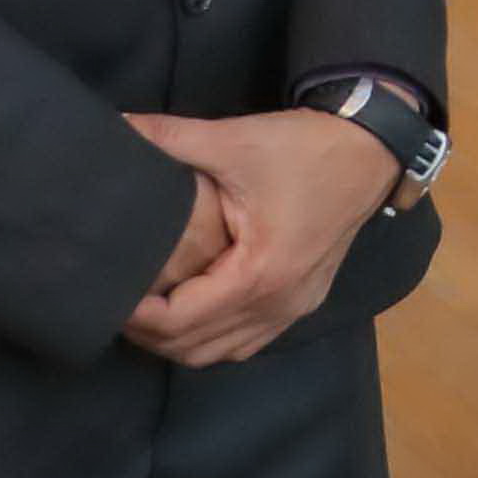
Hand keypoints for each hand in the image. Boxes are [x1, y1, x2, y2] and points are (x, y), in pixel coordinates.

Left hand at [118, 103, 399, 367]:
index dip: (135, 315)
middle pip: (194, 349)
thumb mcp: (233, 140)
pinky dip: (212, 337)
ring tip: (147, 307)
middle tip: (115, 300)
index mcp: (259, 274)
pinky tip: (192, 310)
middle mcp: (278, 303)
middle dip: (149, 333)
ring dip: (179, 340)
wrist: (370, 150)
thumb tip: (115, 125)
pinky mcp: (302, 301)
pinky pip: (246, 341)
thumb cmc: (305, 148)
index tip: (107, 292)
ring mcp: (293, 309)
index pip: (179, 322)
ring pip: (220, 353)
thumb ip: (169, 138)